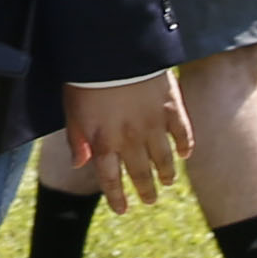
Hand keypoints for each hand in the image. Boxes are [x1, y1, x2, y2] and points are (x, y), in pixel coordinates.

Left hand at [59, 71, 194, 210]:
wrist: (113, 47)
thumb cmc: (86, 76)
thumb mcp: (71, 108)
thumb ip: (77, 138)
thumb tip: (80, 164)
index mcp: (104, 141)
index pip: (111, 178)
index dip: (117, 197)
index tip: (122, 209)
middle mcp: (130, 138)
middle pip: (140, 172)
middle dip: (145, 190)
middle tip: (150, 200)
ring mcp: (153, 123)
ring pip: (163, 158)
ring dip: (166, 172)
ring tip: (168, 181)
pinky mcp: (171, 105)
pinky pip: (182, 132)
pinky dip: (185, 145)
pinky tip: (185, 154)